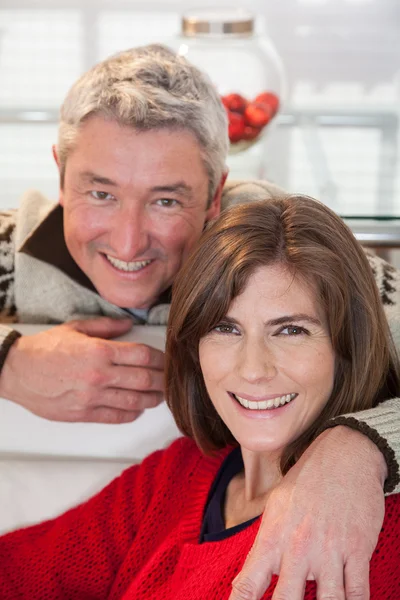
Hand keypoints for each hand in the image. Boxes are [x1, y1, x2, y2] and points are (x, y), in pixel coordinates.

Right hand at [0, 317, 164, 422]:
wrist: (16, 371)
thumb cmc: (44, 349)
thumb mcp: (76, 327)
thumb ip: (106, 326)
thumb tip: (129, 324)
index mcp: (99, 350)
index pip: (143, 356)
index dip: (161, 359)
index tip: (166, 361)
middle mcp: (99, 374)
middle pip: (144, 379)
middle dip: (163, 380)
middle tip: (170, 380)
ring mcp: (92, 397)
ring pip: (134, 401)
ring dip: (152, 399)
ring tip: (159, 396)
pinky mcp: (83, 413)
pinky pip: (116, 416)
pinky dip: (132, 413)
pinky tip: (138, 408)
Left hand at [230, 426, 386, 599]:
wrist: (344, 454)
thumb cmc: (307, 480)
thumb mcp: (276, 506)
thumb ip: (268, 544)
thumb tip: (259, 576)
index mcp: (273, 536)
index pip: (248, 584)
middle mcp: (298, 547)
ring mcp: (329, 550)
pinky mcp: (357, 549)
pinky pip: (357, 593)